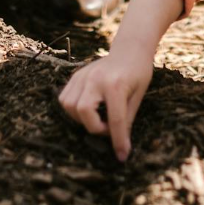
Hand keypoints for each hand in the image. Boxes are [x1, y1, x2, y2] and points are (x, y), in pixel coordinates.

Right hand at [58, 47, 153, 161]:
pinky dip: (73, 109)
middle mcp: (95, 78)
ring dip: (82, 119)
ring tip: (97, 117)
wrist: (130, 49)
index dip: (118, 141)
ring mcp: (83, 75)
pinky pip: (65, 98)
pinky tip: (88, 109)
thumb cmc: (138, 72)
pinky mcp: (76, 75)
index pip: (115, 119)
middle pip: (83, 111)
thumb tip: (121, 145)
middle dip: (95, 127)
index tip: (122, 155)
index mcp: (116, 84)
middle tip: (109, 127)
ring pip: (69, 105)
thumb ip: (127, 120)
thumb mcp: (139, 96)